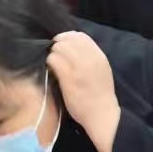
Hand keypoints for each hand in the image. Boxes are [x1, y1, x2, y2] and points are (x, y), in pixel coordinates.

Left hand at [48, 30, 120, 151]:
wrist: (102, 115)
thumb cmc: (100, 95)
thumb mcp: (101, 71)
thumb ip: (91, 58)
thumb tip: (73, 47)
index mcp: (99, 56)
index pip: (80, 36)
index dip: (68, 37)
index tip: (63, 45)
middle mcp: (90, 59)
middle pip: (67, 39)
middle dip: (58, 45)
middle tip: (55, 55)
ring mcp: (79, 68)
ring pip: (58, 48)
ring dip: (52, 54)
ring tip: (53, 63)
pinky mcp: (68, 78)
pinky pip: (53, 61)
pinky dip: (49, 63)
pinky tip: (51, 70)